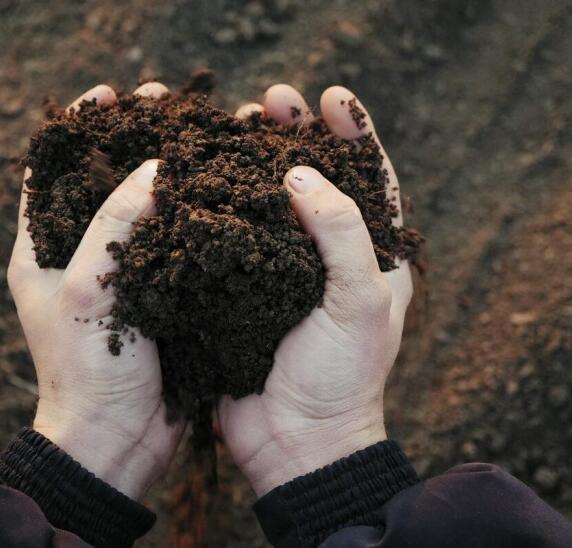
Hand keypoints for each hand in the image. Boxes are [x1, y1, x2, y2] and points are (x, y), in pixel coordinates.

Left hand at [7, 82, 182, 500]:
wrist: (117, 441)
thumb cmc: (85, 369)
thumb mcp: (85, 287)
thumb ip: (113, 223)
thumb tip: (153, 168)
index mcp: (40, 250)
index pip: (51, 171)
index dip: (80, 128)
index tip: (111, 94)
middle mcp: (76, 257)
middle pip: (102, 181)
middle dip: (132, 140)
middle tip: (167, 105)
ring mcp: (118, 276)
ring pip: (141, 209)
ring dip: (167, 173)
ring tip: (199, 136)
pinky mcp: (155, 296)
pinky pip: (171, 243)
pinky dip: (191, 214)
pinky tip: (220, 191)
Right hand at [220, 85, 412, 495]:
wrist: (296, 444)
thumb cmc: (342, 378)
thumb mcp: (359, 302)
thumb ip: (340, 233)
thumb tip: (300, 176)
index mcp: (372, 257)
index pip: (370, 179)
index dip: (354, 134)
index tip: (331, 97)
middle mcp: (327, 258)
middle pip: (314, 180)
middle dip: (295, 136)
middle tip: (272, 101)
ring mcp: (282, 273)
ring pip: (268, 203)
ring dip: (251, 162)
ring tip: (233, 124)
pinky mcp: (242, 291)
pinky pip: (231, 238)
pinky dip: (217, 207)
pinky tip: (199, 179)